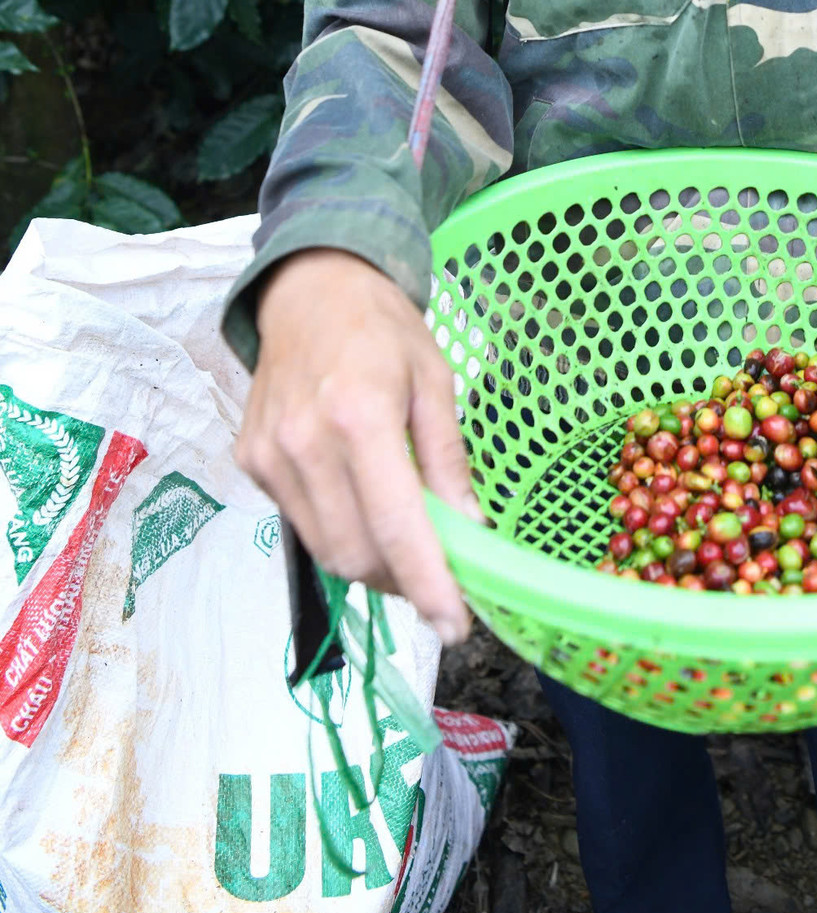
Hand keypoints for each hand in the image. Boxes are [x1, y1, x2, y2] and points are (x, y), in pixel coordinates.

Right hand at [236, 247, 481, 644]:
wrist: (308, 287)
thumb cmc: (383, 328)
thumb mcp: (435, 381)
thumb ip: (447, 460)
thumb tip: (469, 535)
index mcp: (360, 416)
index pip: (395, 526)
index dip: (427, 585)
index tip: (455, 625)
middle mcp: (305, 442)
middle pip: (356, 555)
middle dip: (402, 580)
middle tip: (438, 571)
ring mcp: (269, 455)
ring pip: (325, 550)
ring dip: (371, 564)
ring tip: (403, 538)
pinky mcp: (251, 461)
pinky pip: (301, 522)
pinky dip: (338, 530)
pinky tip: (359, 499)